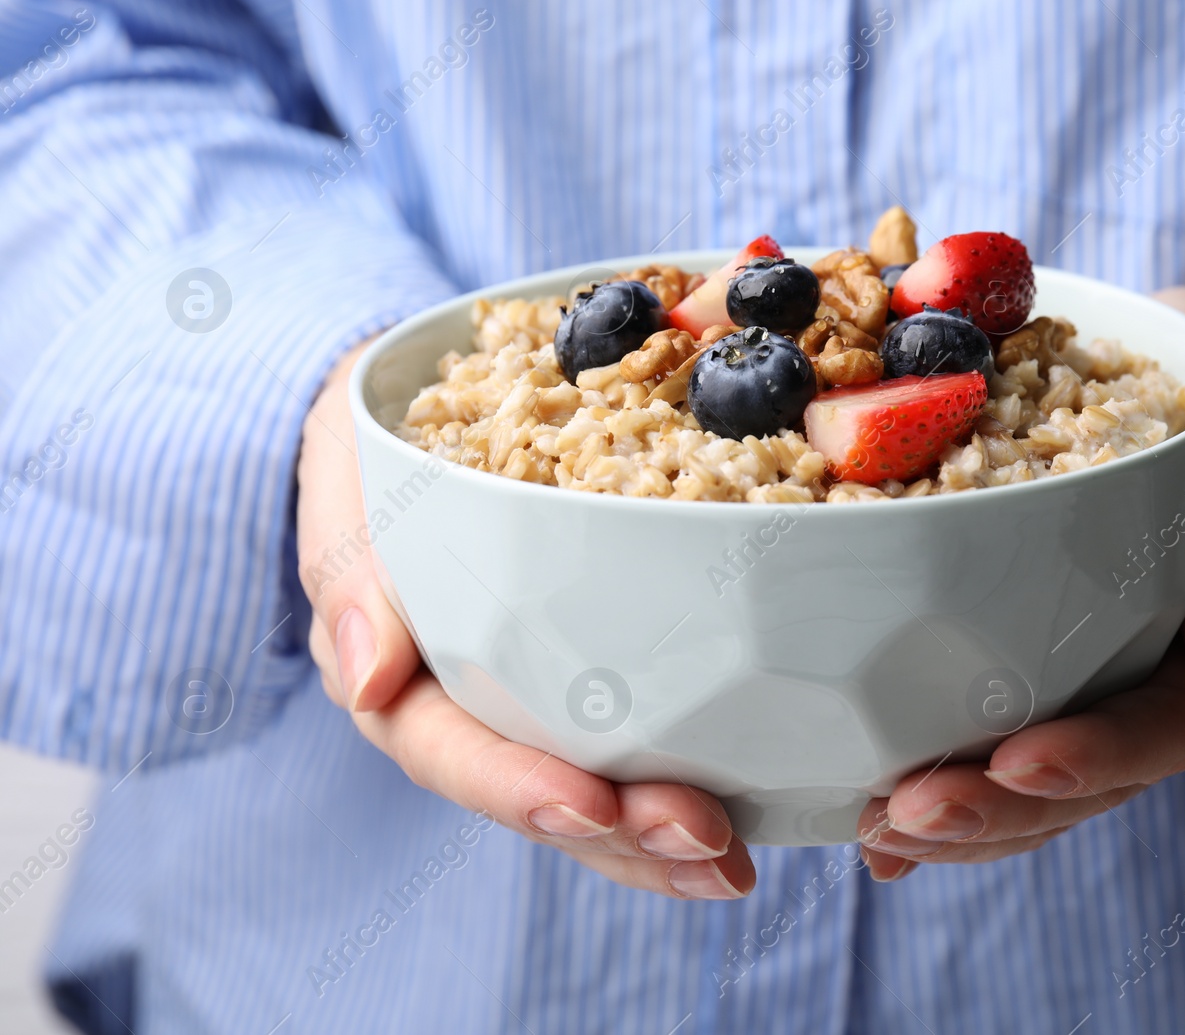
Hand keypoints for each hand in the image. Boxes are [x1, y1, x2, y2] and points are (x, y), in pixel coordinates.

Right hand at [296, 343, 754, 899]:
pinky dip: (681, 786)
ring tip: (731, 865)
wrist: (425, 410)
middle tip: (701, 841)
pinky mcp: (581, 685)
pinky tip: (745, 825)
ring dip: (658, 840)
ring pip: (588, 797)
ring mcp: (524, 705)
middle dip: (618, 831)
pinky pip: (627, 752)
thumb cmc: (383, 442)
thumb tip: (366, 674)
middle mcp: (459, 708)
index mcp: (392, 672)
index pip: (445, 748)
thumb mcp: (348, 473)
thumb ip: (350, 567)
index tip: (590, 807)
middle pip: (532, 793)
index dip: (515, 786)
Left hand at [857, 284, 1184, 879]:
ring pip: (1038, 787)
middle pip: (1091, 782)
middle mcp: (1163, 681)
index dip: (1098, 757)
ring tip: (873, 829)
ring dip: (960, 820)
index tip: (1014, 761)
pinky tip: (862, 818)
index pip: (1173, 726)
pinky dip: (933, 780)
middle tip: (905, 816)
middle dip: (1000, 812)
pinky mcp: (1040, 666)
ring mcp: (1100, 683)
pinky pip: (991, 739)